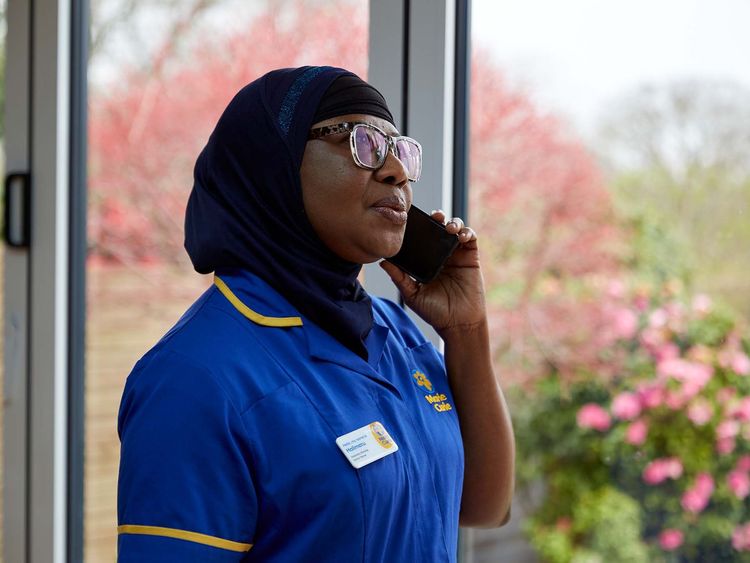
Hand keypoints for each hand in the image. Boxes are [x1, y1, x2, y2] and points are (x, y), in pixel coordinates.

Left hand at [379, 210, 486, 336]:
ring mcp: (457, 255)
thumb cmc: (434, 311)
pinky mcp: (471, 258)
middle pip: (440, 228)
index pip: (423, 237)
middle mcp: (441, 255)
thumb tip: (382, 262)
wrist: (457, 323)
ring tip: (449, 227)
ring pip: (456, 229)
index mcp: (426, 260)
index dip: (420, 226)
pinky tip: (461, 236)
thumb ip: (399, 278)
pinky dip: (467, 232)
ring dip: (454, 222)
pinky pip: (471, 238)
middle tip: (435, 216)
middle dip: (438, 217)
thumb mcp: (412, 294)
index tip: (415, 219)